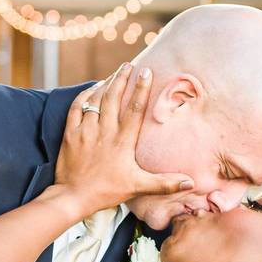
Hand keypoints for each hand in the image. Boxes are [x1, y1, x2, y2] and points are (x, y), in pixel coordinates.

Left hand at [54, 62, 192, 211]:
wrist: (73, 197)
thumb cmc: (107, 191)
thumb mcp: (137, 186)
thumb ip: (164, 182)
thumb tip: (190, 183)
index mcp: (122, 141)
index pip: (134, 109)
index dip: (141, 88)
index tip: (146, 71)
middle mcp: (104, 131)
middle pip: (114, 97)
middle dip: (122, 78)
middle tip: (130, 64)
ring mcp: (85, 130)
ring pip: (96, 99)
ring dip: (106, 83)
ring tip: (116, 73)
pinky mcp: (70, 133)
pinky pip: (77, 107)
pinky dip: (86, 95)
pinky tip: (93, 89)